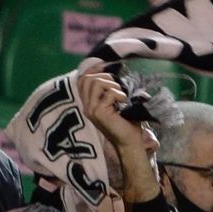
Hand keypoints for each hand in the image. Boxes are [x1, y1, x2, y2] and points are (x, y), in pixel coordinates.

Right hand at [78, 70, 160, 204]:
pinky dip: (119, 94)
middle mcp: (87, 106)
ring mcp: (91, 110)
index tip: (108, 70)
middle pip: (88, 78)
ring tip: (121, 95)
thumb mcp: (117, 102)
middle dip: (105, 77)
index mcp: (89, 103)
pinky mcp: (98, 113)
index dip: (94, 70)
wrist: (130, 141)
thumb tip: (114, 71)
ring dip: (112, 85)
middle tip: (118, 87)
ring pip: (95, 83)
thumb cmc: (126, 122)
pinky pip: (108, 94)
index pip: (82, 79)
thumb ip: (111, 88)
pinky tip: (125, 102)